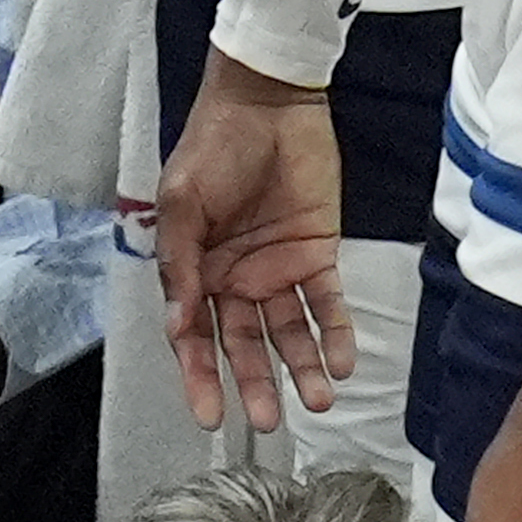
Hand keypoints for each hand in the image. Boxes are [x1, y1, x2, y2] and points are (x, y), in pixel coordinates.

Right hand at [156, 49, 353, 434]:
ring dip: (303, 368)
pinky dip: (336, 333)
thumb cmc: (212, 146)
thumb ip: (180, 265)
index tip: (210, 416)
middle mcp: (235, 282)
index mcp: (196, 274)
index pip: (195, 339)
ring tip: (319, 402)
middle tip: (269, 421)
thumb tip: (179, 325)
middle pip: (245, 345)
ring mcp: (277, 270)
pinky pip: (328, 303)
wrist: (267, 100)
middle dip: (257, 384)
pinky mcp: (317, 254)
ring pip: (290, 333)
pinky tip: (342, 362)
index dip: (201, 378)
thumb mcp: (181, 204)